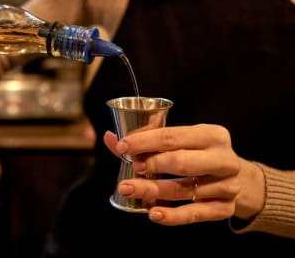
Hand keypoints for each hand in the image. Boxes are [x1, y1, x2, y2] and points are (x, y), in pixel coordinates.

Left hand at [103, 124, 264, 225]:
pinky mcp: (224, 208)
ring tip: (127, 189)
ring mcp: (227, 186)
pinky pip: (194, 214)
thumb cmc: (200, 155)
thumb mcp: (181, 142)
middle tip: (132, 168)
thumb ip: (145, 142)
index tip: (122, 146)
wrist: (241, 179)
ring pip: (183, 190)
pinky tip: (153, 214)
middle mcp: (223, 159)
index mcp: (212, 135)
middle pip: (181, 162)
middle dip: (152, 165)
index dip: (144, 141)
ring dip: (152, 191)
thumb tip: (109, 137)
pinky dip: (173, 216)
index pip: (173, 136)